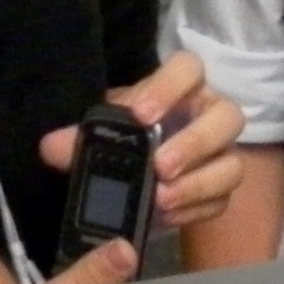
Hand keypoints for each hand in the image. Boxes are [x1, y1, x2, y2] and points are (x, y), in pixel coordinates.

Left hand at [42, 52, 246, 228]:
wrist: (139, 173)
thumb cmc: (127, 137)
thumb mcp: (103, 132)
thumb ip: (79, 138)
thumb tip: (51, 147)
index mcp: (183, 89)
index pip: (189, 68)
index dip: (170, 87)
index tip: (141, 115)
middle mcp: (211, 115)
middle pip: (227, 117)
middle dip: (196, 142)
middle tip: (160, 166)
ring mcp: (223, 154)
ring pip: (232, 164)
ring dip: (198, 183)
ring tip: (161, 198)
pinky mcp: (222, 190)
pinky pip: (221, 201)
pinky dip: (193, 210)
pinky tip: (166, 215)